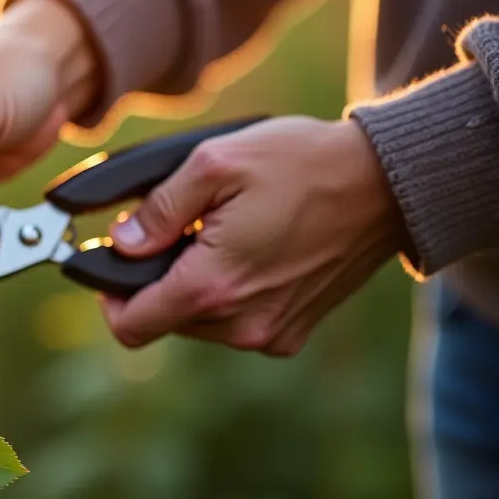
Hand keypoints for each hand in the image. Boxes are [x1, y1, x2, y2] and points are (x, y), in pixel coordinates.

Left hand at [101, 117, 403, 356]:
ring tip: (221, 235)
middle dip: (157, 280)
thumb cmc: (301, 164)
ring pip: (199, 323)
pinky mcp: (294, 333)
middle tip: (179, 231)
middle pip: (164, 321)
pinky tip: (252, 251)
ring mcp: (271, 334)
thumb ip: (159, 208)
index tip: (113, 263)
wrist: (388, 183)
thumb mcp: (215, 163)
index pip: (131, 326)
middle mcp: (240, 326)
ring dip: (195, 286)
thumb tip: (120, 242)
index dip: (110, 296)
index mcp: (212, 288)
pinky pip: (237, 323)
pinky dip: (230, 293)